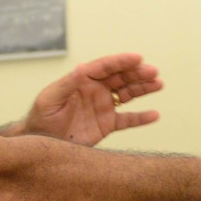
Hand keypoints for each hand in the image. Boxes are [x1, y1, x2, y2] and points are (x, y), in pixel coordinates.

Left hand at [15, 53, 161, 145]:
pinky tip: (154, 115)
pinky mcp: (107, 124)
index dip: (121, 61)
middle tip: (153, 72)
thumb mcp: (50, 99)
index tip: (138, 58)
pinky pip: (128, 120)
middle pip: (121, 78)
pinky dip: (141, 118)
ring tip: (159, 84)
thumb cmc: (41, 118)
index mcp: (82, 80)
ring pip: (128, 94)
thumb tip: (82, 68)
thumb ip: (67, 85)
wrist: (41, 142)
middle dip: (137, 73)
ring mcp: (103, 106)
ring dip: (143, 89)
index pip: (105, 67)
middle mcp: (96, 90)